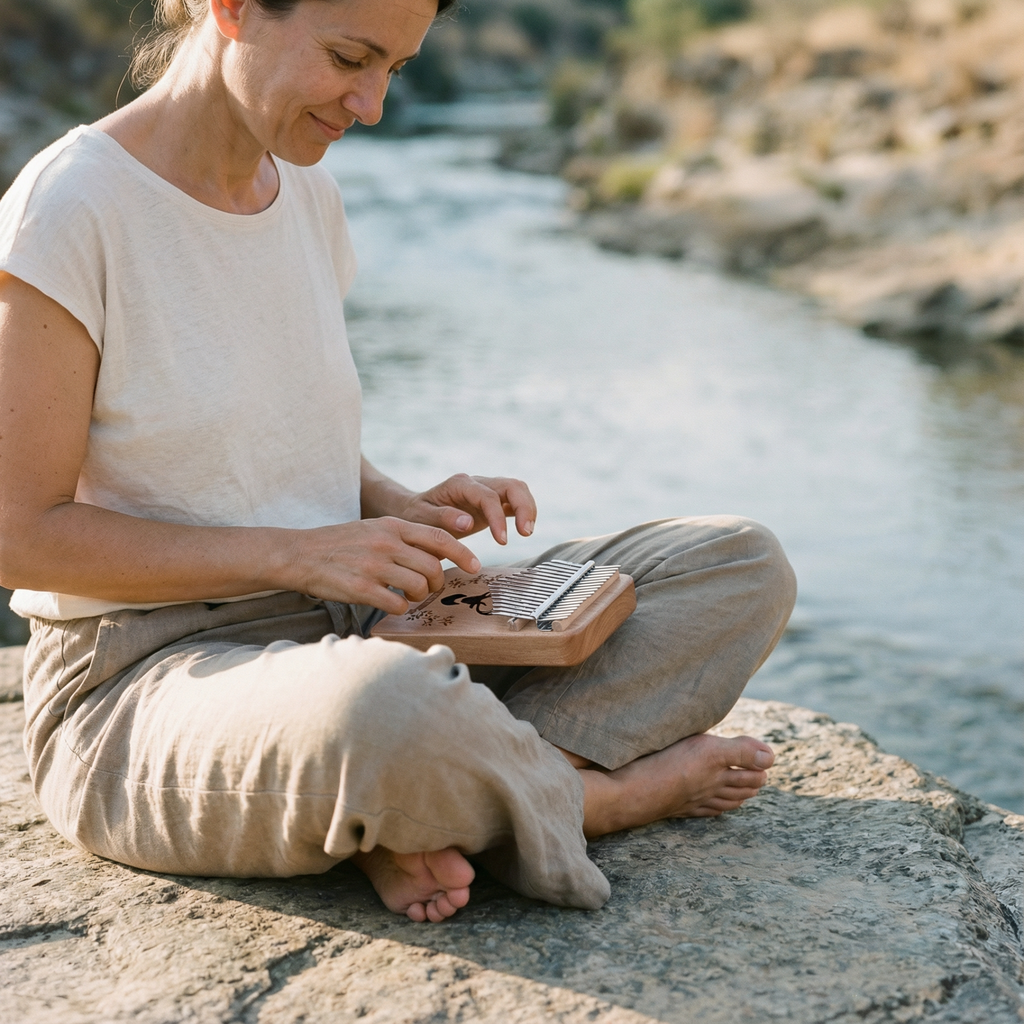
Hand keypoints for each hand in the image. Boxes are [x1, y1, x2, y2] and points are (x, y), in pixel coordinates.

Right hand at [290, 517, 481, 614]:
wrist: (299, 554)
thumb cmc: (340, 544)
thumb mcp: (374, 529)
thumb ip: (404, 538)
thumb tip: (437, 554)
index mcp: (392, 526)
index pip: (440, 538)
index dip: (463, 553)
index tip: (475, 566)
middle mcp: (386, 543)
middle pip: (434, 566)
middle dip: (437, 582)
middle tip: (428, 588)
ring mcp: (374, 566)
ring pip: (419, 586)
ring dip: (419, 596)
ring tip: (408, 596)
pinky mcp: (361, 589)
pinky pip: (398, 604)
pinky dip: (400, 608)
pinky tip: (390, 603)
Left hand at [396, 474, 536, 545]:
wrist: (414, 512)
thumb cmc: (416, 516)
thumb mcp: (422, 518)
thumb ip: (443, 518)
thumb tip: (468, 522)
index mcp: (459, 484)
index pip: (488, 496)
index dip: (498, 518)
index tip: (502, 541)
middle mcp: (476, 483)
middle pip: (510, 485)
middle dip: (523, 507)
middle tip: (526, 533)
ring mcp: (486, 490)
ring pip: (517, 489)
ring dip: (528, 508)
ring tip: (527, 532)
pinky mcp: (493, 501)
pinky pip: (515, 501)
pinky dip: (524, 512)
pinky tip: (525, 529)